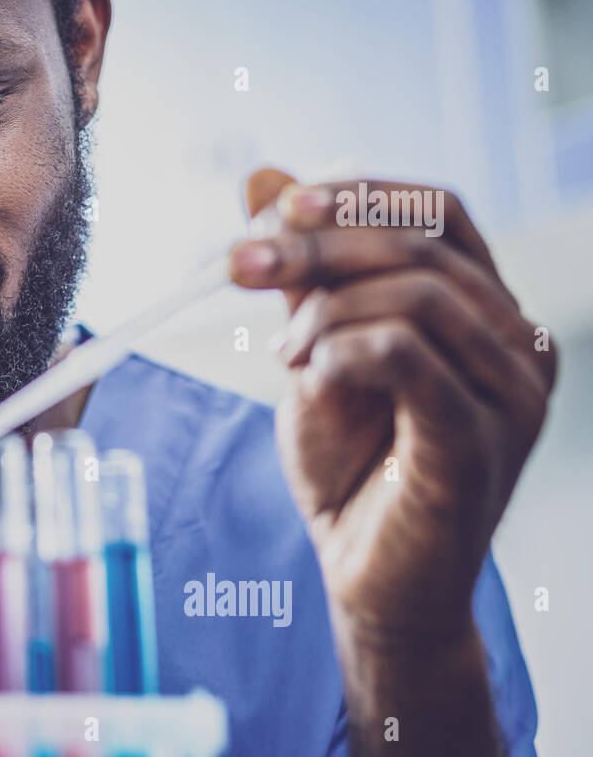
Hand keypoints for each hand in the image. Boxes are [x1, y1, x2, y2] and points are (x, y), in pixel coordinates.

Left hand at [228, 169, 555, 756]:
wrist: (365, 577)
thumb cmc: (349, 468)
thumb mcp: (316, 352)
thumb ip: (303, 274)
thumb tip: (265, 179)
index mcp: (484, 311)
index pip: (440, 213)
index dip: (362, 194)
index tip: (279, 204)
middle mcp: (515, 343)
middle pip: (423, 246)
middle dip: (319, 244)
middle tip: (242, 263)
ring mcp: (509, 394)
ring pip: (419, 295)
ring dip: (325, 311)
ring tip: (285, 356)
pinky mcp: (478, 442)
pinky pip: (410, 357)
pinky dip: (344, 351)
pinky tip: (310, 375)